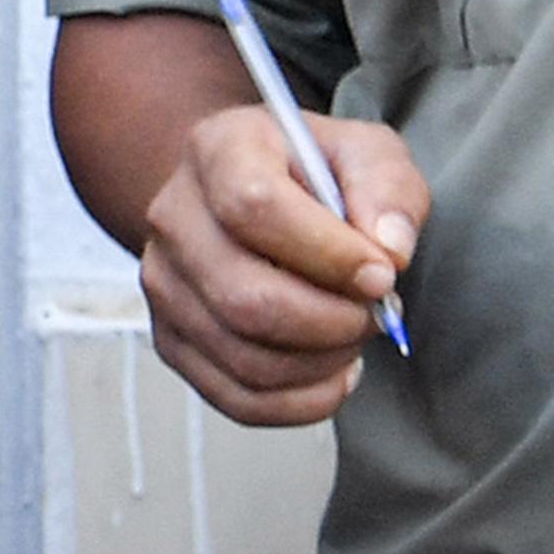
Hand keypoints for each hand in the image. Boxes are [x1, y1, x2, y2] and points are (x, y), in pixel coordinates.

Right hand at [132, 96, 423, 426]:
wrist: (250, 194)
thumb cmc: (312, 173)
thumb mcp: (366, 153)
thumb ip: (388, 188)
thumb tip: (389, 250)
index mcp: (217, 150)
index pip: (255, 208)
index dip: (327, 253)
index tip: (381, 273)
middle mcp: (173, 217)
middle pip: (244, 296)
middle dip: (331, 321)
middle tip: (373, 313)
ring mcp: (164, 284)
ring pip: (243, 356)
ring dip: (321, 362)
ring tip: (353, 335)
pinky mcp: (172, 339)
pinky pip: (236, 398)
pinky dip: (301, 402)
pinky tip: (333, 373)